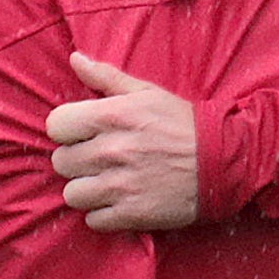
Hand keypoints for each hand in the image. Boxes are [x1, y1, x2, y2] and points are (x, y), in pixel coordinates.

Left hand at [46, 57, 205, 234]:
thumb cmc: (182, 124)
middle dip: (76, 160)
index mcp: (112, 116)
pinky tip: (120, 201)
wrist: (223, 161)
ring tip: (107, 182)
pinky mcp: (132, 214)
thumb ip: (106, 77)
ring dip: (87, 190)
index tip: (83, 133)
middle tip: (99, 159)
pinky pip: (94, 220)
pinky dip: (104, 214)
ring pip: (72, 194)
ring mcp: (121, 186)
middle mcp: (112, 151)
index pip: (55, 126)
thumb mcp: (147, 92)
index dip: (68, 130)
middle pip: (61, 162)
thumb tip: (75, 58)